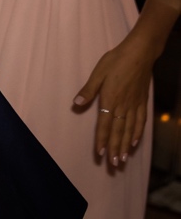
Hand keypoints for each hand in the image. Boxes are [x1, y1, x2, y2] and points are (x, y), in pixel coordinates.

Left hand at [75, 37, 154, 167]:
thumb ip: (88, 90)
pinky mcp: (142, 101)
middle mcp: (124, 105)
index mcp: (110, 99)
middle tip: (113, 165)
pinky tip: (135, 142)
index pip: (105, 125)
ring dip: (126, 145)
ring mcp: (135, 104)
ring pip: (130, 129)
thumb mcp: (98, 73)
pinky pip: (141, 121)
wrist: (140, 53)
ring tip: (123, 159)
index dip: (102, 140)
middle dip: (115, 149)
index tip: (100, 154)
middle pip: (118, 131)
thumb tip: (76, 104)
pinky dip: (138, 133)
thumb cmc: (116, 61)